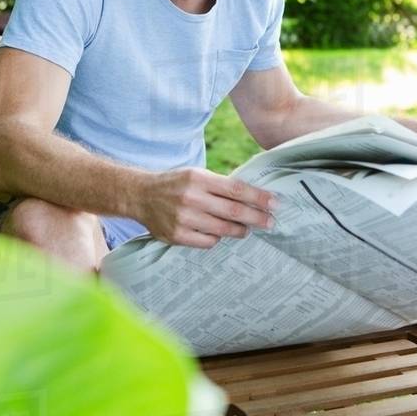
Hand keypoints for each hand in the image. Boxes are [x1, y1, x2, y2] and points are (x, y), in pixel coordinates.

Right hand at [135, 167, 276, 248]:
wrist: (141, 196)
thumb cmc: (176, 184)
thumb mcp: (197, 175)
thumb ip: (221, 186)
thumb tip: (254, 197)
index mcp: (198, 178)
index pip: (236, 189)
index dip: (258, 197)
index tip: (275, 203)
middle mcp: (191, 198)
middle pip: (233, 211)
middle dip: (256, 218)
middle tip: (270, 222)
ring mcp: (183, 218)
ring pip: (222, 230)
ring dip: (239, 230)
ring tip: (246, 229)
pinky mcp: (176, 235)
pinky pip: (207, 242)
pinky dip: (216, 238)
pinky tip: (218, 233)